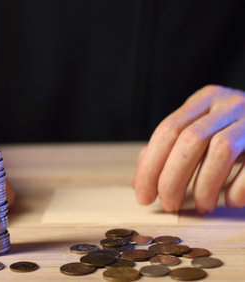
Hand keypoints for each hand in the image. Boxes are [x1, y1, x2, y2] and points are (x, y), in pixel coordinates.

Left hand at [133, 85, 244, 212]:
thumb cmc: (235, 135)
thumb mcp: (202, 132)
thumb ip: (169, 151)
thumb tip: (139, 184)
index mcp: (205, 99)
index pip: (167, 130)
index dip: (150, 166)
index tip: (143, 196)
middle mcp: (229, 104)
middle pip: (190, 140)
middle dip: (172, 179)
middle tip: (169, 205)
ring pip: (221, 151)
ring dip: (204, 187)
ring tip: (202, 207)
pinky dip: (237, 189)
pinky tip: (229, 200)